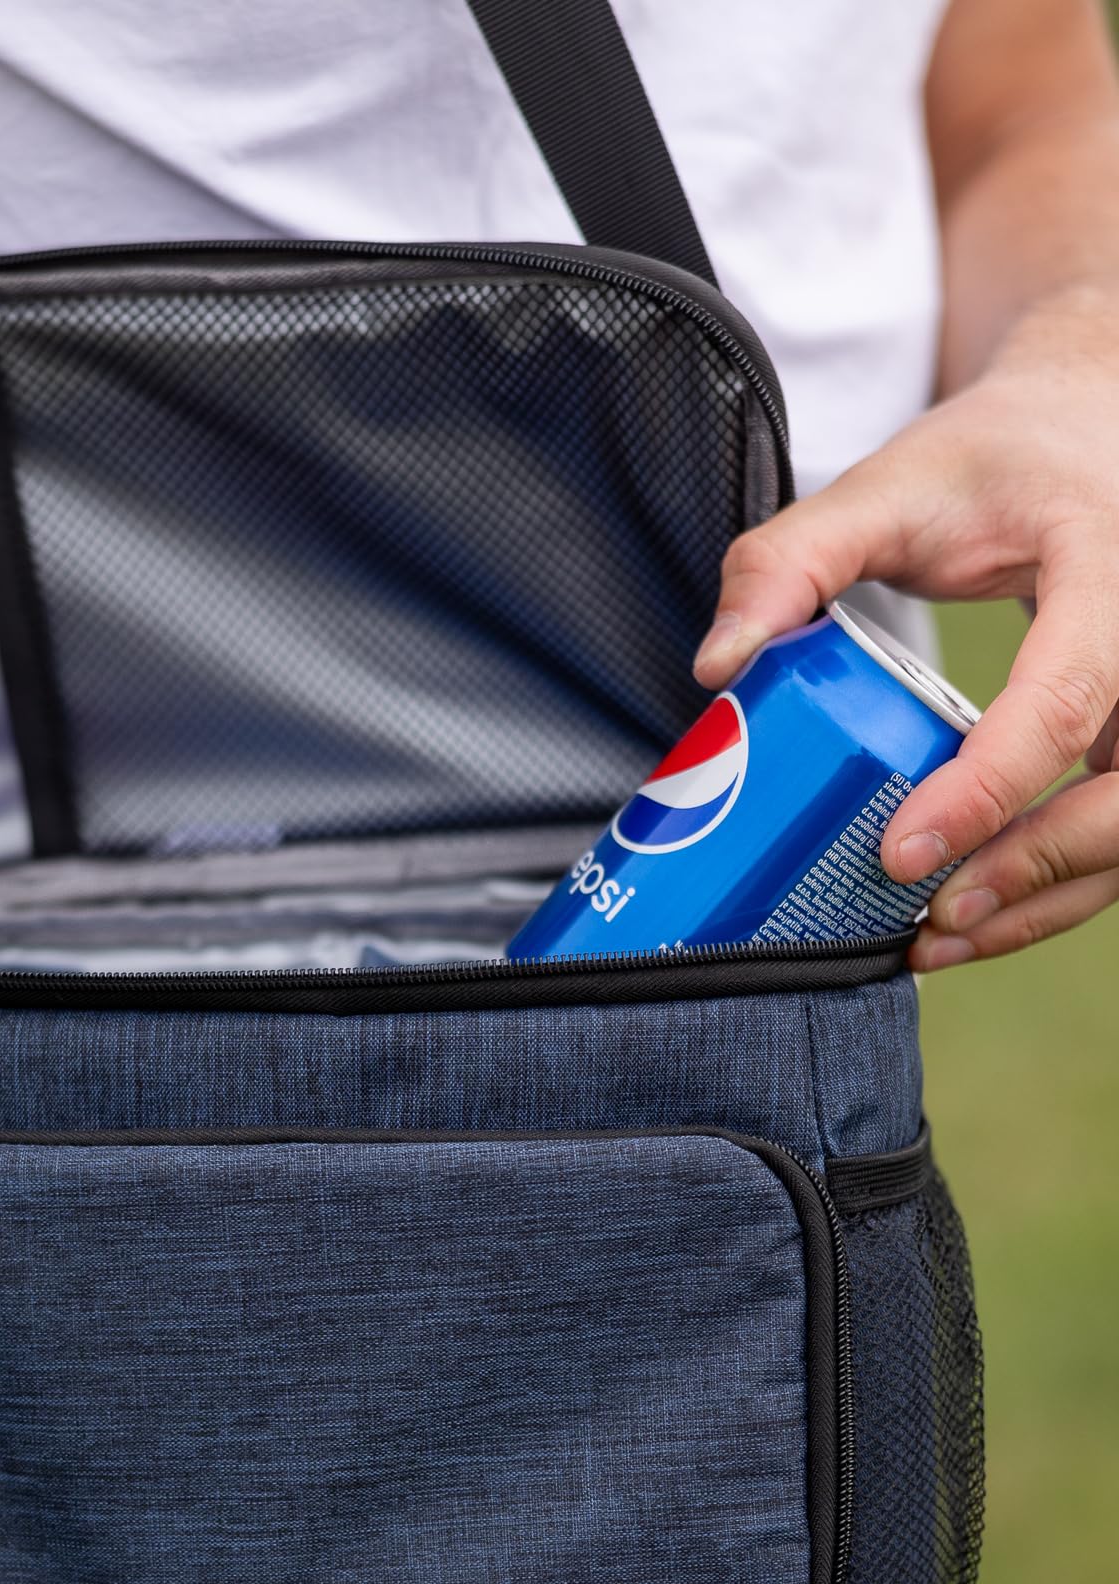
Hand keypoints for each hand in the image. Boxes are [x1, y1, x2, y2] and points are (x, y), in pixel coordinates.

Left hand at [692, 282, 1118, 969]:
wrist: (1080, 434)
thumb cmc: (988, 462)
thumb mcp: (883, 488)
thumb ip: (788, 562)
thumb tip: (717, 667)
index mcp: (1108, 562)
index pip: (1066, 695)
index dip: (989, 787)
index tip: (900, 851)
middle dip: (1035, 866)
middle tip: (927, 913)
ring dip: (1048, 894)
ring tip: (938, 937)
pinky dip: (1056, 881)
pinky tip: (973, 914)